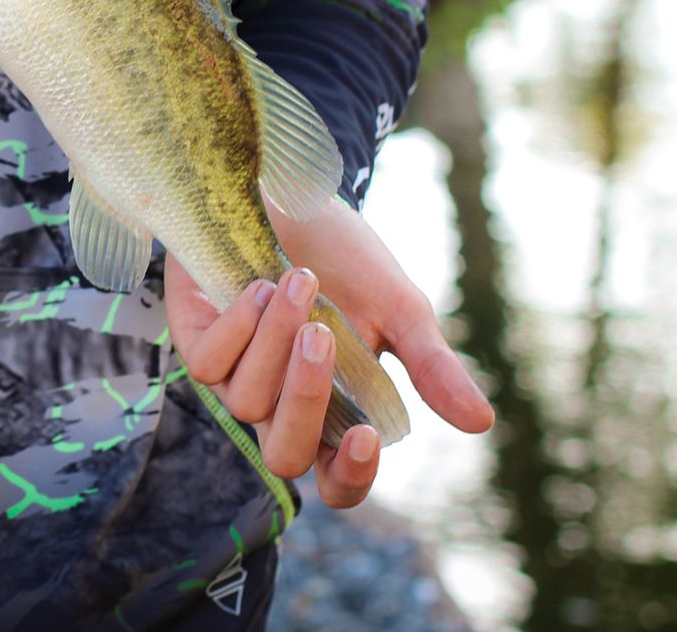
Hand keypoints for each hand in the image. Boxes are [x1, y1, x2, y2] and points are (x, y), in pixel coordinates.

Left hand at [166, 200, 492, 507]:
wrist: (288, 194)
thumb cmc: (345, 258)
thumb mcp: (398, 308)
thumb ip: (431, 366)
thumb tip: (481, 423)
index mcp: (335, 411)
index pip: (337, 482)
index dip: (350, 477)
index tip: (367, 435)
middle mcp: (280, 406)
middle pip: (285, 458)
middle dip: (304, 400)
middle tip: (323, 334)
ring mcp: (234, 378)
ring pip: (246, 402)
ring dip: (275, 340)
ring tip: (300, 279)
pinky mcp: (195, 344)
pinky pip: (211, 363)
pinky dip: (239, 325)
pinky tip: (259, 285)